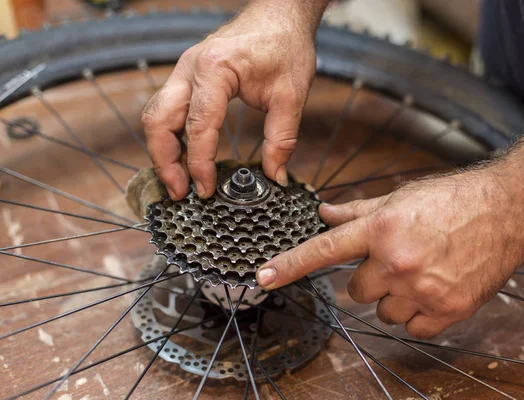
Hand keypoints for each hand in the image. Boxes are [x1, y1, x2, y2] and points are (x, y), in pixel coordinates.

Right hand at [141, 3, 317, 199]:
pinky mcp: (187, 75)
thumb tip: (275, 176)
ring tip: (177, 181)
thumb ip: (282, 139)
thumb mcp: (291, 96)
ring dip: (162, 150)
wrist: (280, 14)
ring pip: (155, 115)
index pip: (198, 126)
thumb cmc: (285, 45)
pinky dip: (169, 135)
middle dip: (164, 161)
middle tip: (180, 192)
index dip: (199, 164)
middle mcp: (190, 68)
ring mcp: (184, 70)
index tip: (206, 190)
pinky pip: (166, 108)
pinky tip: (182, 156)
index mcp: (215, 70)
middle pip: (158, 121)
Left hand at [256, 172, 520, 337]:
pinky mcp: (446, 310)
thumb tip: (324, 213)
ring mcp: (422, 288)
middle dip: (369, 279)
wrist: (505, 211)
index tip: (264, 278)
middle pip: (355, 291)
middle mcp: (397, 260)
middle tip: (396, 261)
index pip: (324, 250)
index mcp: (381, 228)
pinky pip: (412, 327)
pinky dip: (419, 313)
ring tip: (420, 272)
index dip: (290, 265)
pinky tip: (435, 288)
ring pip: (383, 312)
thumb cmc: (452, 200)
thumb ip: (357, 210)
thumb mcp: (400, 197)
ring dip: (394, 298)